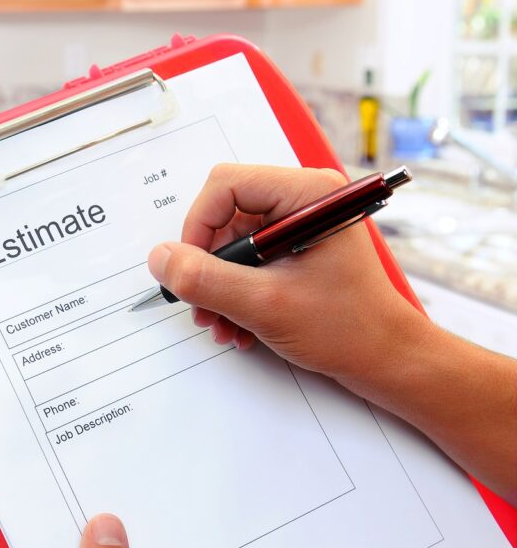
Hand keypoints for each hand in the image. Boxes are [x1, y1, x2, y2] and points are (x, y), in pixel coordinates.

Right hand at [147, 163, 430, 385]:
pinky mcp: (293, 248)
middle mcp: (303, 200)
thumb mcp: (265, 304)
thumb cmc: (348, 329)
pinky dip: (233, 291)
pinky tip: (237, 323)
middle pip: (224, 214)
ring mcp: (298, 224)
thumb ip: (206, 280)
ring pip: (230, 241)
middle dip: (207, 265)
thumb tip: (161, 259)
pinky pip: (245, 259)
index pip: (226, 185)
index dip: (197, 226)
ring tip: (221, 322)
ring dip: (217, 285)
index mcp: (308, 194)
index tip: (188, 268)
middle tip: (202, 304)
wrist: (386, 362)